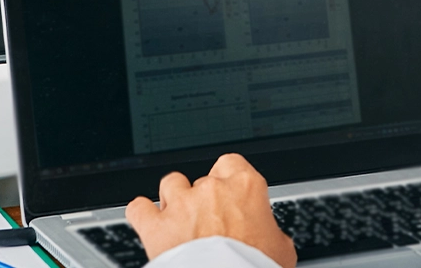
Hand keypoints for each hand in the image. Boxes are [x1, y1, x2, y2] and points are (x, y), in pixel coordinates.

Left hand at [125, 154, 296, 267]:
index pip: (233, 163)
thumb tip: (271, 239)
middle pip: (203, 179)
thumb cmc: (254, 267)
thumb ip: (271, 234)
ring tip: (181, 218)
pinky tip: (148, 221)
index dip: (230, 178)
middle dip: (205, 198)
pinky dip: (143, 214)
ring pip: (170, 184)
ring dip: (174, 198)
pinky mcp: (156, 226)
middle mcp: (211, 189)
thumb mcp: (281, 250)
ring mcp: (181, 205)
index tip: (232, 193)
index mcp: (245, 188)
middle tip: (212, 222)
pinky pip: (139, 208)